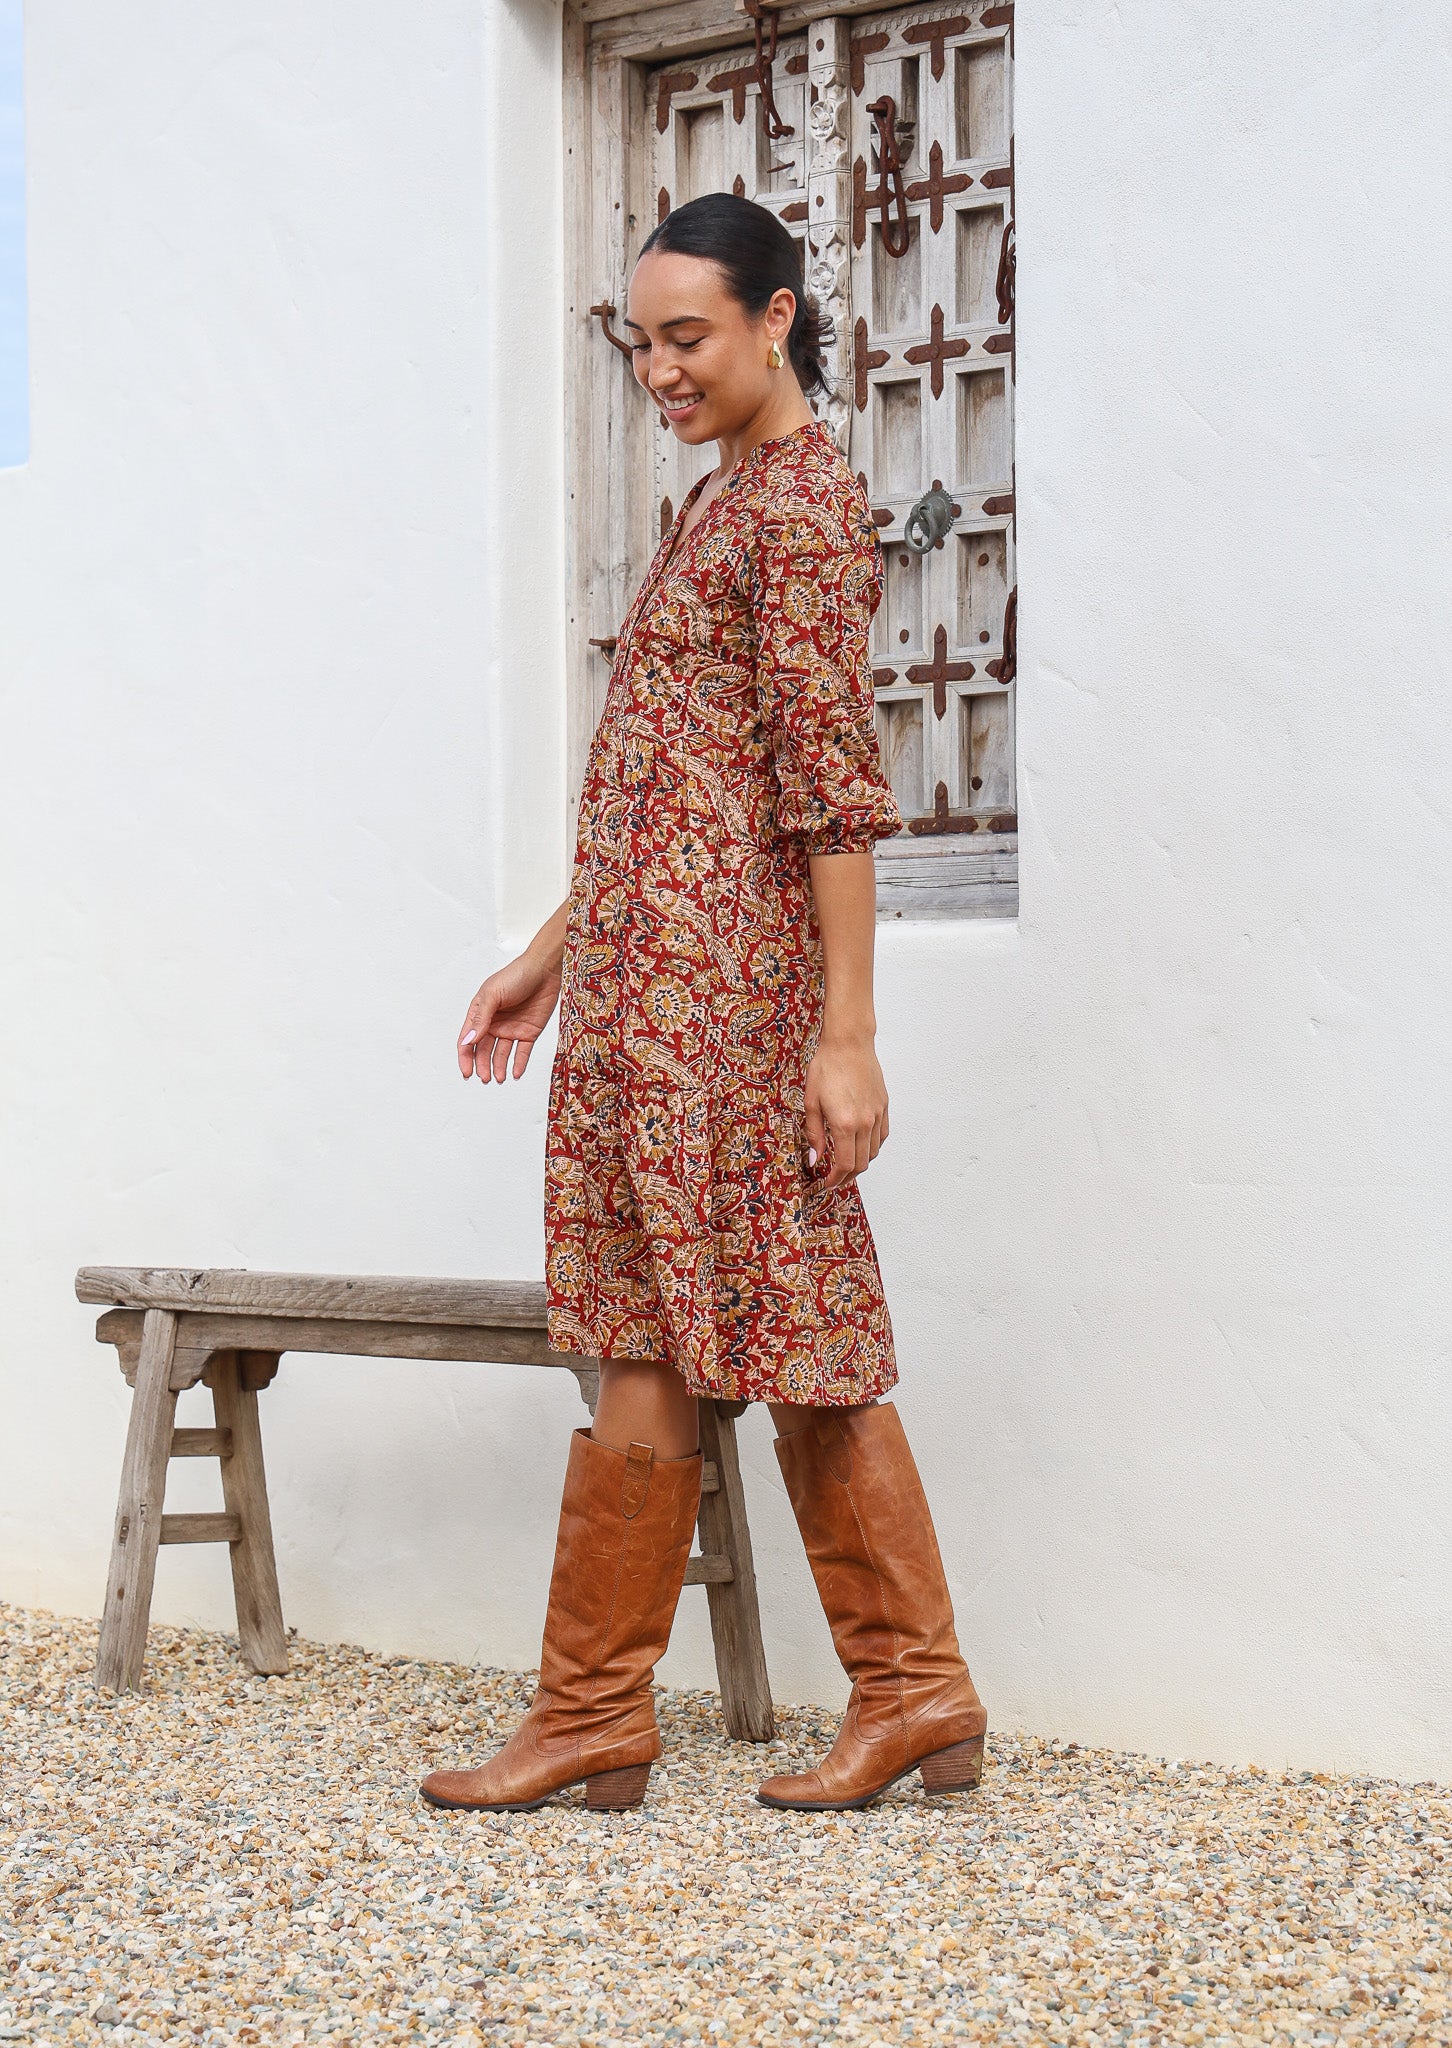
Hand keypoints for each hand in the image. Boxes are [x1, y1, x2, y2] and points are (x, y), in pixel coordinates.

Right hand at [457, 948, 561, 1083]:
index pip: (468, 1040)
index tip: (467, 1072)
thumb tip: (469, 1040)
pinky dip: (518, 1064)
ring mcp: (511, 1028)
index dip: (465, 1057)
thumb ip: (481, 1018)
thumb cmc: (516, 975)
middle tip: (485, 1078)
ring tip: (499, 1079)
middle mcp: (494, 1023)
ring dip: (498, 1068)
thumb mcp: (492, 994)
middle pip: (483, 1051)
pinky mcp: (529, 1032)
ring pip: (501, 1054)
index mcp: (480, 1013)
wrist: (546, 970)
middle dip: (482, 1066)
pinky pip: (522, 1052)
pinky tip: (516, 1073)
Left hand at [803, 1030, 888, 1188]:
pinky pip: (881, 1137)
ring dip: (859, 1163)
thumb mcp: (811, 1102)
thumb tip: (815, 1159)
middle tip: (834, 1178)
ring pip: (873, 1152)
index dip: (836, 1179)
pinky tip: (860, 1145)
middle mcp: (865, 1123)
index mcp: (845, 1124)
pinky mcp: (884, 1107)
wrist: (849, 1044)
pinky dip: (871, 1147)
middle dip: (847, 1176)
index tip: (827, 1183)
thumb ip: (814, 1134)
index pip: (844, 1164)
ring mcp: (877, 1115)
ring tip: (845, 1163)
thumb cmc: (827, 1067)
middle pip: (861, 1163)